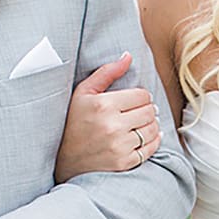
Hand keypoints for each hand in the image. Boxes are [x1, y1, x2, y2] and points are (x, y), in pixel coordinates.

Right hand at [55, 52, 161, 181]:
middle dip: (147, 109)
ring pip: (152, 129)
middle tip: (140, 111)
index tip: (135, 100)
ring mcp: (119, 146)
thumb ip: (106, 72)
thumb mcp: (82, 93)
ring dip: (152, 125)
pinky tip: (147, 137)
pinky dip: (153, 141)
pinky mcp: (124, 162)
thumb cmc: (73, 122)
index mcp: (103, 105)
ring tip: (142, 123)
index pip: (141, 95)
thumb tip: (128, 56)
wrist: (65, 160)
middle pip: (149, 111)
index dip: (141, 96)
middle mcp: (113, 126)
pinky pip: (150, 148)